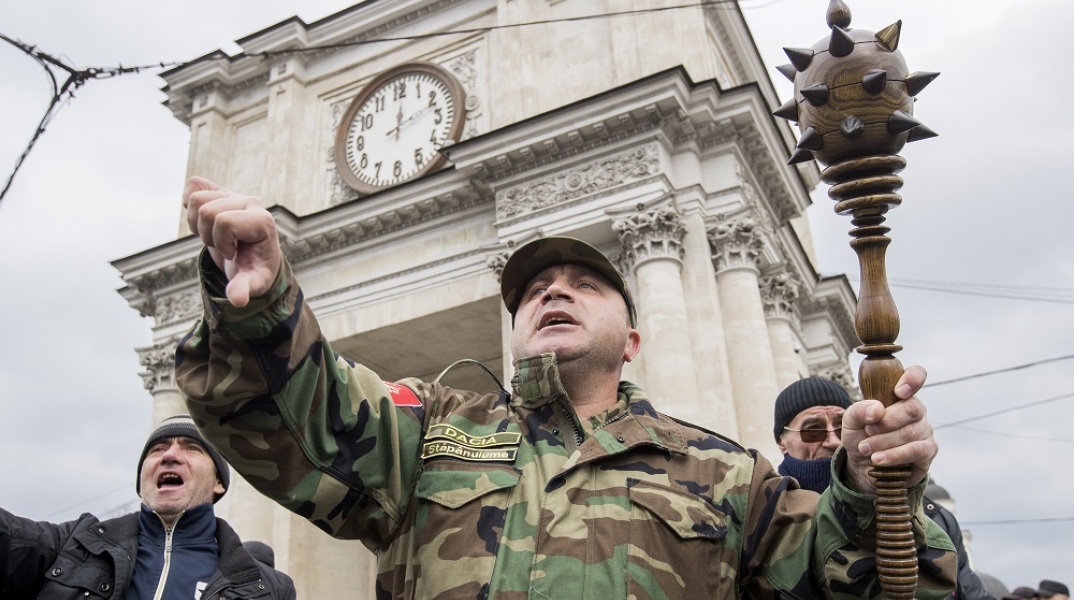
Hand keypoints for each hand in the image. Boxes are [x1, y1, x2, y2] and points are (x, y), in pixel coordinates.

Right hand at [182, 176, 281, 307]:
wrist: (252, 257)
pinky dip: (190, 204)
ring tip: (215, 236)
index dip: (221, 242)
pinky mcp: (221, 190)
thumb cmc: (254, 269)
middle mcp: (251, 202)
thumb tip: (237, 300)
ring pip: (197, 198)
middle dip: (208, 235)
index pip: (224, 221)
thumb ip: (244, 289)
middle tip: (223, 246)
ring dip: (199, 224)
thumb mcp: (253, 282)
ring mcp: (235, 194)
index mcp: (262, 220)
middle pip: (206, 210)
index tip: (233, 253)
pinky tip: (205, 221)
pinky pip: (193, 185)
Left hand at [840, 365, 936, 493]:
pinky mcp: (928, 451)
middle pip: (912, 408)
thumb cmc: (861, 437)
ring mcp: (924, 430)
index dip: (912, 379)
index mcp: (899, 395)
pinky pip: (917, 450)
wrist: (862, 466)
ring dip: (883, 442)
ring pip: (910, 432)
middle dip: (886, 422)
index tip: (898, 392)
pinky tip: (878, 459)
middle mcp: (916, 410)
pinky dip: (895, 455)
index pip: (916, 375)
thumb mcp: (851, 421)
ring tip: (866, 449)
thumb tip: (877, 409)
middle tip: (867, 431)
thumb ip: (859, 410)